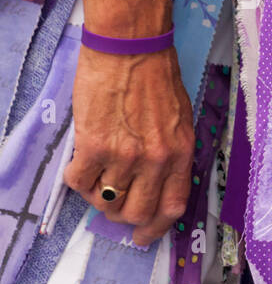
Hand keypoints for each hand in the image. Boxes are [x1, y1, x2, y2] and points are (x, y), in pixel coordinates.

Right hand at [63, 0, 193, 247]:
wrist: (131, 47)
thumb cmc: (157, 78)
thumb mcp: (180, 120)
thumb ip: (170, 153)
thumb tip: (156, 182)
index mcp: (181, 154)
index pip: (172, 207)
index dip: (156, 228)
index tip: (143, 236)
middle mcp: (156, 160)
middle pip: (137, 212)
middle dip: (124, 218)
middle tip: (115, 209)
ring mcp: (124, 155)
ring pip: (106, 201)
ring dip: (98, 199)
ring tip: (97, 183)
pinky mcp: (93, 144)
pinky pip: (79, 182)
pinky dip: (77, 180)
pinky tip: (81, 166)